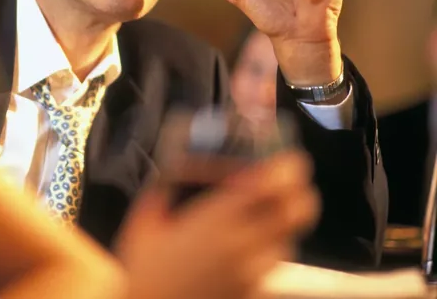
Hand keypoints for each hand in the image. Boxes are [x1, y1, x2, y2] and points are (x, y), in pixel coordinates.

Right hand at [115, 151, 319, 298]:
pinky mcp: (251, 294)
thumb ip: (164, 191)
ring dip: (281, 223)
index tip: (288, 158)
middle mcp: (242, 247)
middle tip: (286, 181)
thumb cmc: (144, 274)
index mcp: (216, 222)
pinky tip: (243, 248)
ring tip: (260, 215)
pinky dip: (267, 250)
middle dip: (298, 192)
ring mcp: (252, 275)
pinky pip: (272, 266)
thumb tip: (175, 170)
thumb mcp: (145, 223)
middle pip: (297, 212)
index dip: (287, 168)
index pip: (271, 186)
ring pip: (288, 240)